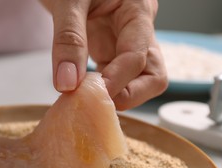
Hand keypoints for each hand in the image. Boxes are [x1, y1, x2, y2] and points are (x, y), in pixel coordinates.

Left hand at [40, 0, 167, 109]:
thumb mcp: (68, 2)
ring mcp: (127, 43)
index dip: (117, 80)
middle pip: (154, 75)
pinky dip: (104, 91)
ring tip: (88, 100)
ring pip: (140, 81)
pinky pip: (117, 79)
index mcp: (138, 9)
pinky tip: (84, 93)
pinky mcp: (112, 52)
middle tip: (97, 103)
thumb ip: (69, 40)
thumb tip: (67, 83)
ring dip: (118, 96)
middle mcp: (139, 29)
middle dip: (130, 94)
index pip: (139, 54)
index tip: (90, 94)